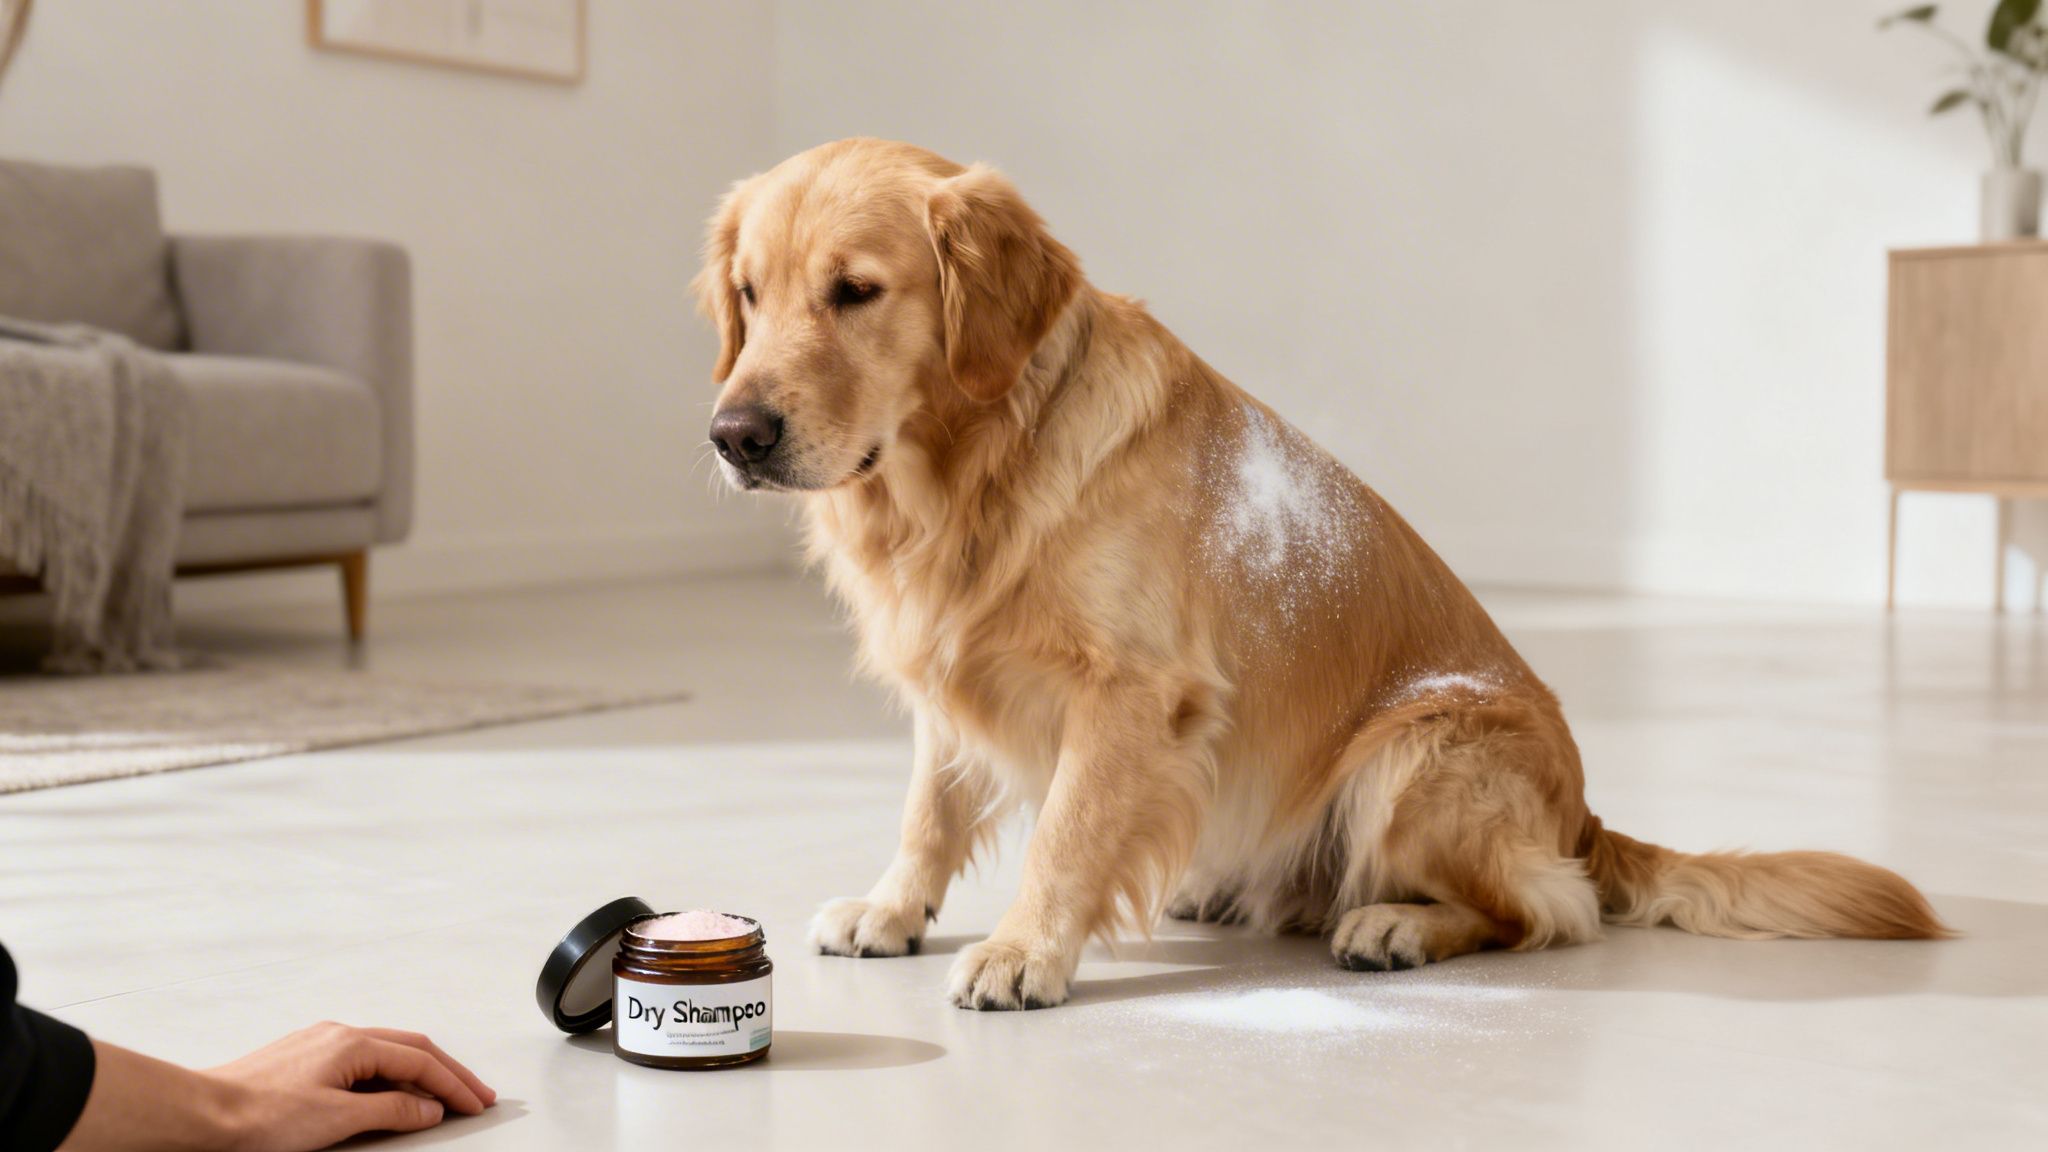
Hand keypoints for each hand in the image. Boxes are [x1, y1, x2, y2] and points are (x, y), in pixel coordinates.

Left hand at [59, 1022, 493, 1151]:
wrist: (202, 1117)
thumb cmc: (257, 1116)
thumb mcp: (337, 1118)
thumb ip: (390, 1111)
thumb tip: (427, 1107)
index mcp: (352, 1043)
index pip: (420, 1062)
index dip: (454, 1085)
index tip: (476, 1103)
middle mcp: (338, 1035)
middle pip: (411, 1048)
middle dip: (448, 1072)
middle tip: (474, 1093)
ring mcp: (319, 1046)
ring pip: (387, 1052)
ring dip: (419, 1072)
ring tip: (440, 1094)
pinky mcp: (302, 1061)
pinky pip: (363, 1061)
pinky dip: (390, 1075)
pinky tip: (390, 1091)